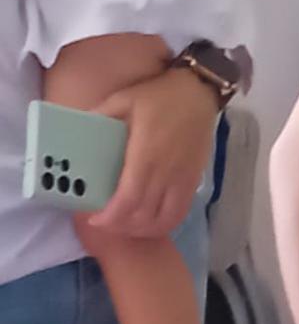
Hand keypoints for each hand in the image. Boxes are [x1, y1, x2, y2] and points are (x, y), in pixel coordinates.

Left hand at [86, 63, 218, 238]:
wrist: (198, 93)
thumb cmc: (159, 96)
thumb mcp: (122, 100)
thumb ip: (99, 117)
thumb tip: (75, 131)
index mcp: (145, 155)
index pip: (128, 200)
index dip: (111, 217)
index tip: (95, 219)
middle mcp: (166, 173)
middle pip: (143, 216)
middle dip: (121, 226)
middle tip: (104, 223)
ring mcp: (182, 179)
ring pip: (164, 220)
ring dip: (143, 229)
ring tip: (126, 225)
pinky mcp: (193, 181)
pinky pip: (180, 213)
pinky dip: (164, 224)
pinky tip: (150, 221)